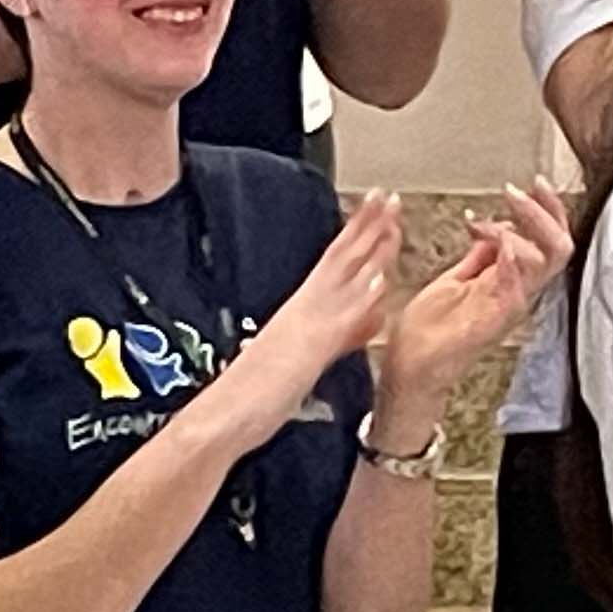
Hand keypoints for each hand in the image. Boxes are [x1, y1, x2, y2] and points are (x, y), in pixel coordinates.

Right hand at [198, 191, 401, 450]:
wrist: (223, 417)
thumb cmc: (254, 396)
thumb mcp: (303, 358)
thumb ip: (339, 336)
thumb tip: (364, 320)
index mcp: (300, 310)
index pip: (333, 261)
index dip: (355, 232)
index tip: (375, 208)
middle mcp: (303, 309)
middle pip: (341, 256)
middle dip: (367, 223)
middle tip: (388, 194)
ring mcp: (307, 325)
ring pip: (344, 275)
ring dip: (369, 244)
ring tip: (390, 214)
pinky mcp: (312, 349)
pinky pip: (342, 319)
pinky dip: (362, 296)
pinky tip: (379, 277)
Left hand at [377, 185, 574, 433]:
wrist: (409, 364)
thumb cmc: (429, 328)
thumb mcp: (456, 279)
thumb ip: (479, 256)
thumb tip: (495, 227)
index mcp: (510, 280)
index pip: (549, 240)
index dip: (548, 209)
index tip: (531, 184)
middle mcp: (517, 291)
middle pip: (560, 246)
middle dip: (543, 211)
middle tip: (515, 191)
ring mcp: (510, 305)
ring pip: (548, 259)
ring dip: (524, 227)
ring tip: (489, 220)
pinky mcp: (496, 318)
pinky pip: (520, 284)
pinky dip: (513, 256)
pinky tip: (496, 239)